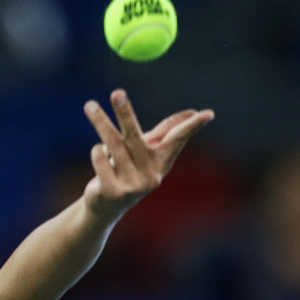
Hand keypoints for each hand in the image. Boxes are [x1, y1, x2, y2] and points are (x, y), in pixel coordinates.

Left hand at [82, 88, 213, 221]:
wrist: (106, 207)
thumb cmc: (129, 172)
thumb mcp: (147, 153)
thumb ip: (165, 132)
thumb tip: (192, 112)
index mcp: (161, 163)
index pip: (177, 140)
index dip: (192, 127)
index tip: (208, 113)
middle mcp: (150, 175)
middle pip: (135, 137)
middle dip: (126, 113)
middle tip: (117, 92)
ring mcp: (132, 186)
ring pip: (114, 146)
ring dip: (101, 123)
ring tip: (90, 106)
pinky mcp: (113, 192)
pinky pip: (101, 161)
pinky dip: (97, 152)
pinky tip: (98, 151)